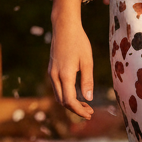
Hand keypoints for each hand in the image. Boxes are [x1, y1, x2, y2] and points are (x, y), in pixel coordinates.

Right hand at [48, 0, 93, 119]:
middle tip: (90, 112)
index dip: (79, 110)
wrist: (64, 27)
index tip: (90, 113)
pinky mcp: (51, 69)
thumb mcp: (87, 61)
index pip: (69, 101)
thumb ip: (87, 81)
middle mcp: (54, 76)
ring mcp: (51, 73)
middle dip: (75, 109)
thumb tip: (89, 98)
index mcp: (64, 75)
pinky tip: (77, 93)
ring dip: (70, 103)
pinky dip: (66, 95)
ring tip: (86, 105)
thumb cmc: (78, 42)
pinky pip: (57, 88)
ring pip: (58, 95)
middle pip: (62, 101)